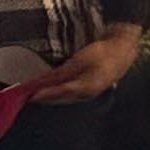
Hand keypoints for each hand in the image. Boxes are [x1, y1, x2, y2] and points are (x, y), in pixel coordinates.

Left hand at [28, 21, 143, 105]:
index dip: (46, 94)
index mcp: (88, 86)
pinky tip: (50, 92)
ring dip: (50, 98)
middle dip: (45, 98)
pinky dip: (58, 94)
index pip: (61, 92)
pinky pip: (71, 95)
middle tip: (27, 97)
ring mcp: (90, 94)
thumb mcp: (80, 59)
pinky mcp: (89, 91)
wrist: (122, 50)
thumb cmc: (102, 52)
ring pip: (65, 99)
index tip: (32, 95)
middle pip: (62, 99)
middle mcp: (88, 94)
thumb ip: (63, 71)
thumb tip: (45, 80)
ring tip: (34, 96)